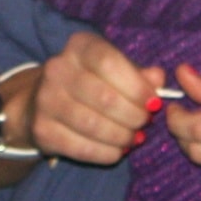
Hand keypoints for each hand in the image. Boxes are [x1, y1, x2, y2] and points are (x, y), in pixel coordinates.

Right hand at [22, 32, 165, 165]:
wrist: (43, 101)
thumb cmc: (91, 82)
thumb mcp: (114, 69)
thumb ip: (138, 74)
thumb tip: (158, 79)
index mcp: (79, 46)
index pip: (109, 63)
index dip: (136, 86)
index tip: (153, 103)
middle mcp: (57, 69)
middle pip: (104, 97)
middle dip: (133, 115)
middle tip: (145, 122)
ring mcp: (46, 100)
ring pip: (93, 125)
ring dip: (122, 136)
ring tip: (134, 137)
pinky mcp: (42, 130)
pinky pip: (82, 148)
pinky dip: (107, 153)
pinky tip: (118, 150)